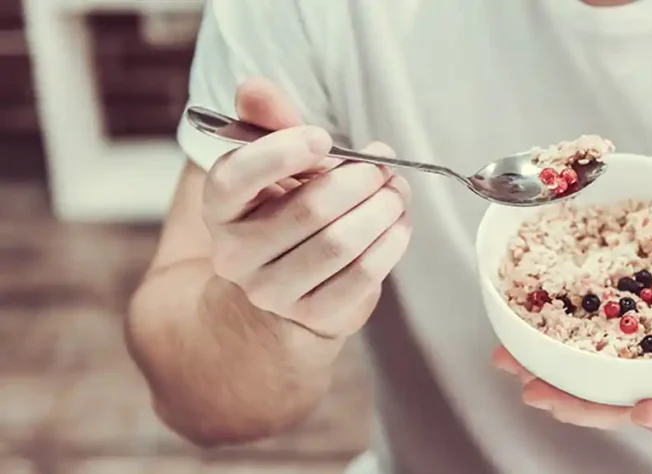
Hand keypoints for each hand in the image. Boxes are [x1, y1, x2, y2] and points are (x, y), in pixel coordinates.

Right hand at [202, 78, 412, 338]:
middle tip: (384, 164)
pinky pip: (361, 276)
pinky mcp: (313, 315)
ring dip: (381, 210)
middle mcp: (236, 254)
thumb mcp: (277, 163)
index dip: (282, 152)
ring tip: (397, 191)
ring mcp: (272, 291)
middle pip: (308, 210)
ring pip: (339, 244)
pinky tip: (399, 225)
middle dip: (358, 180)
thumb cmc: (287, 208)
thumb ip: (270, 123)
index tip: (323, 137)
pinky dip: (390, 244)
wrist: (291, 284)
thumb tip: (254, 87)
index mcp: (220, 208)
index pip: (235, 177)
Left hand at [492, 266, 651, 432]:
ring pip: (589, 378)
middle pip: (620, 402)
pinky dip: (545, 341)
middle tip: (543, 397)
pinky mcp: (615, 334)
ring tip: (509, 365)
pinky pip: (578, 343)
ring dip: (548, 375)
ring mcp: (636, 359)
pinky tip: (513, 332)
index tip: (646, 412)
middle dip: (581, 405)